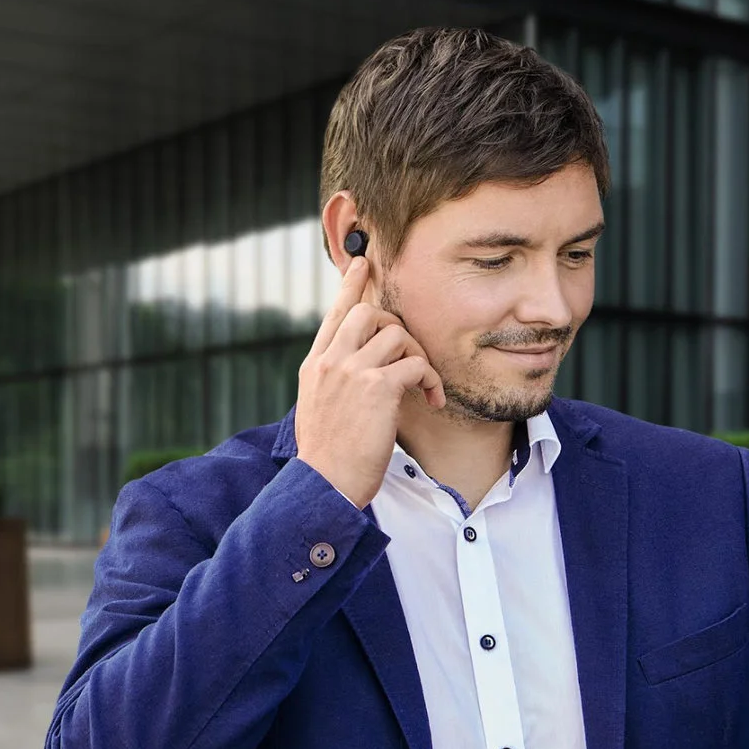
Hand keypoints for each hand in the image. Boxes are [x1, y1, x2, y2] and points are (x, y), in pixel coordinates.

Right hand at [295, 257, 444, 508]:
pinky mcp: (377, 387)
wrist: (323, 485)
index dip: (351, 286)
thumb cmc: (327, 457)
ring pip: (397, 334)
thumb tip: (357, 370)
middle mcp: (331, 362)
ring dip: (418, 355)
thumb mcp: (318, 409)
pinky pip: (416, 364)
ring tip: (423, 385)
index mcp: (315, 366)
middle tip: (411, 355)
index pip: (335, 314)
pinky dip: (431, 378)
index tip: (363, 264)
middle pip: (370, 313)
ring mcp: (352, 371)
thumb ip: (334, 382)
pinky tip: (433, 398)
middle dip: (398, 327)